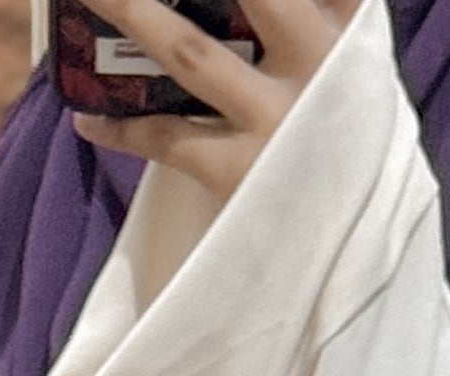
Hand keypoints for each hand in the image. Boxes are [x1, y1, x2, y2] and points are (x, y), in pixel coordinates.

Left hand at [69, 0, 354, 201]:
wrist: (363, 275)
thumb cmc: (349, 169)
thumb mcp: (357, 88)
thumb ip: (327, 27)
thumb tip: (252, 15)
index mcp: (352, 36)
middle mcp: (322, 67)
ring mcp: (282, 122)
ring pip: (189, 50)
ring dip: (130, 14)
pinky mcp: (245, 178)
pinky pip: (168, 139)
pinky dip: (122, 128)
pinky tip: (86, 117)